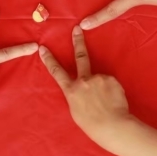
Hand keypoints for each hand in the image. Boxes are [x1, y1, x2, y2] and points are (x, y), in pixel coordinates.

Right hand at [40, 27, 132, 151]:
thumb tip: (80, 88)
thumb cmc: (93, 125)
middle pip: (80, 57)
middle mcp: (83, 81)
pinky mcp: (111, 79)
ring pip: (99, 78)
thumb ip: (76, 95)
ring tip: (107, 102)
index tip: (43, 48)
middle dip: (78, 42)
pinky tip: (113, 100)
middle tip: (77, 29)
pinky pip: (110, 82)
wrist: (113, 126)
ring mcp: (98, 78)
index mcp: (71, 91)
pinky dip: (111, 89)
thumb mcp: (76, 111)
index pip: (57, 72)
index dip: (49, 60)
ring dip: (102, 87)